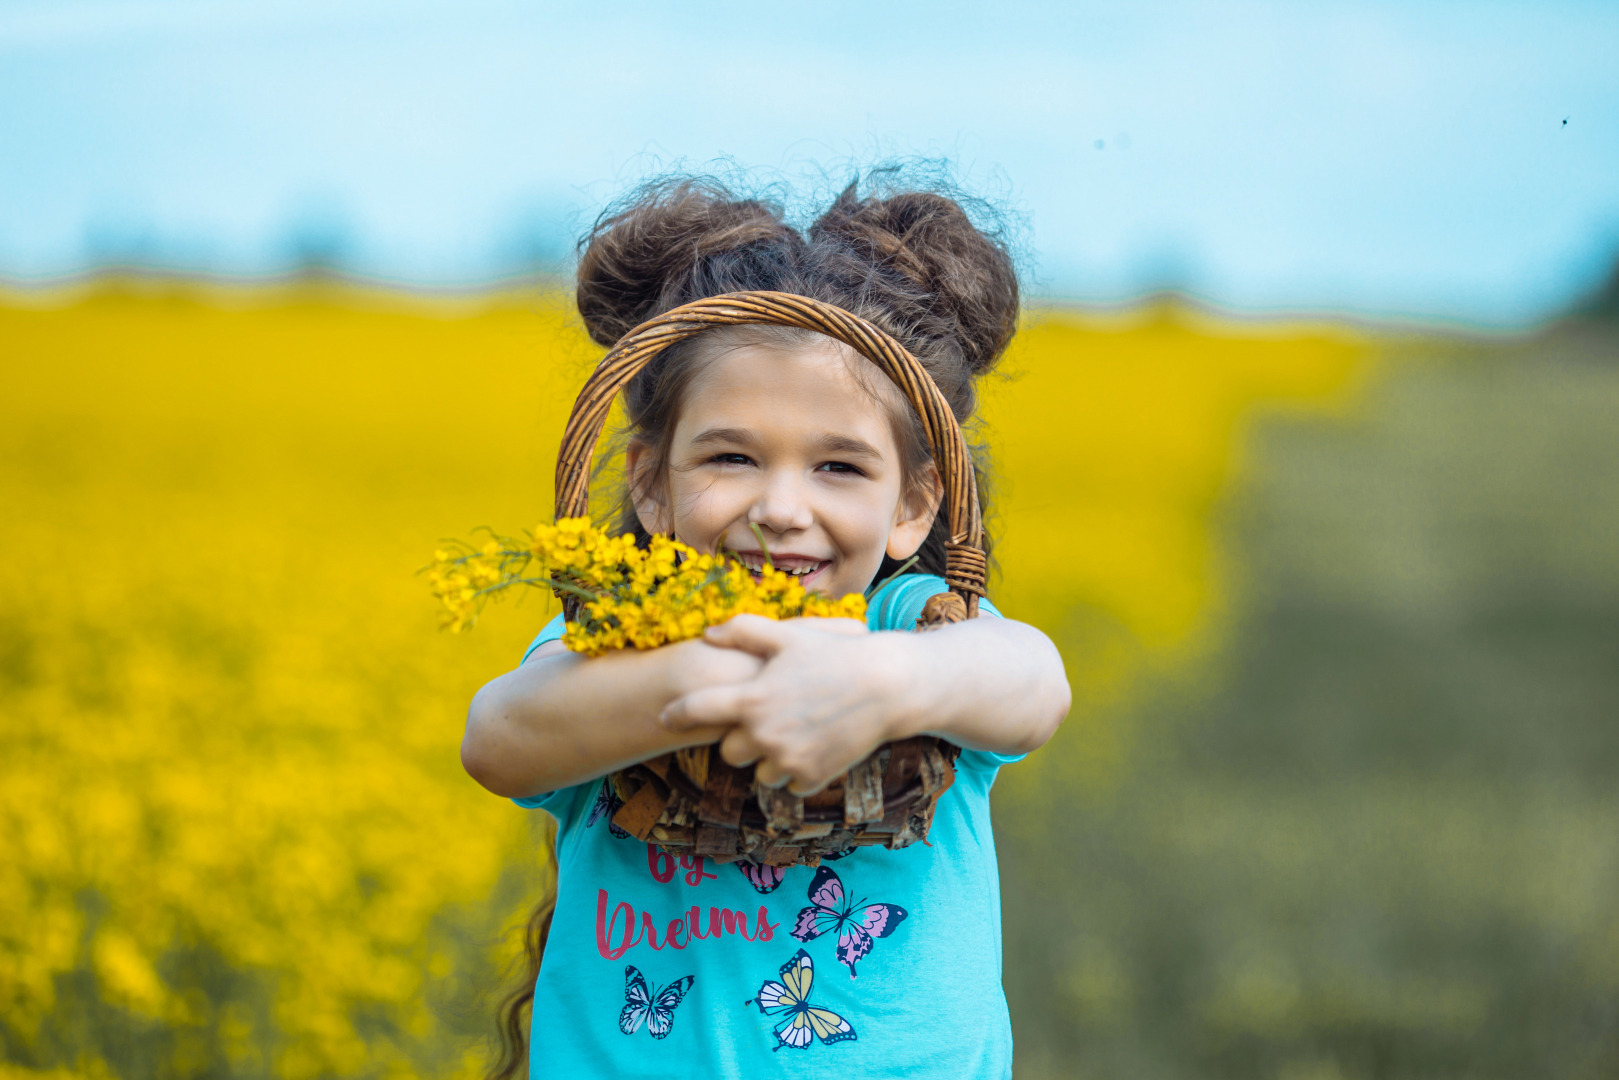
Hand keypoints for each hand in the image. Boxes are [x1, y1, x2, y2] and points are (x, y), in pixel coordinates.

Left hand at [659, 615, 916, 795]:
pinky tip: (815, 743)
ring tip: (795, 731)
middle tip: (763, 719)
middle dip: (741, 738)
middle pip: (729, 751)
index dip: (677, 713)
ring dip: (769, 758)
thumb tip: (708, 632)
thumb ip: (745, 631)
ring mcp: (788, 760)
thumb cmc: (838, 655)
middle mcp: (764, 735)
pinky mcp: (811, 777)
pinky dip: (797, 769)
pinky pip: (790, 783)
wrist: (889, 687)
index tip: (665, 715)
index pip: (697, 710)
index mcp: (752, 699)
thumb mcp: (791, 635)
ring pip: (759, 773)